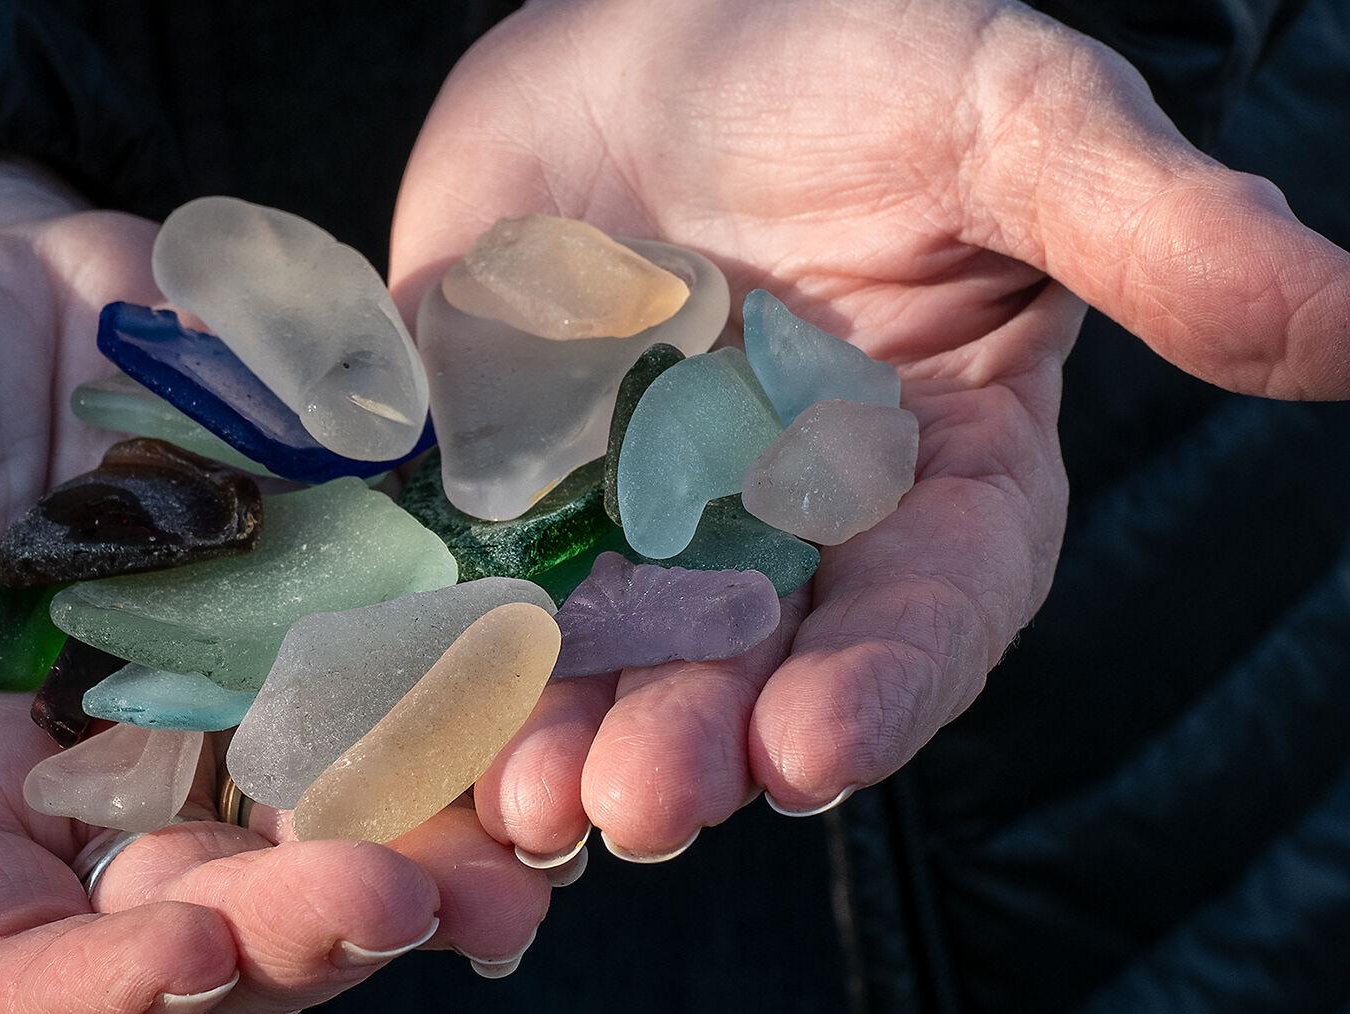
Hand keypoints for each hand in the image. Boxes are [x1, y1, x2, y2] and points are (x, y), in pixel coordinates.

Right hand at [0, 157, 551, 1010]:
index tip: (189, 960)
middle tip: (405, 901)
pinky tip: (545, 722)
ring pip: (336, 829)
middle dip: (308, 928)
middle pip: (215, 922)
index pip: (15, 971)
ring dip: (433, 861)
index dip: (100, 996)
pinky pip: (409, 691)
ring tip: (517, 860)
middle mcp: (104, 803)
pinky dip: (477, 719)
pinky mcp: (320, 617)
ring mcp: (229, 715)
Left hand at [391, 0, 1349, 861]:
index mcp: (930, 474)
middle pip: (755, 672)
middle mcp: (785, 529)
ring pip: (608, 662)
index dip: (883, 686)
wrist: (652, 11)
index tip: (815, 746)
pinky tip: (408, 708)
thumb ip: (1155, 234)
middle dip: (698, 747)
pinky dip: (444, 651)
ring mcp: (631, 516)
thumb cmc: (848, 46)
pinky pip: (471, 584)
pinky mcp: (503, 485)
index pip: (929, 608)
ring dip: (566, 740)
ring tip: (526, 800)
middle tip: (634, 808)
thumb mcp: (1009, 116)